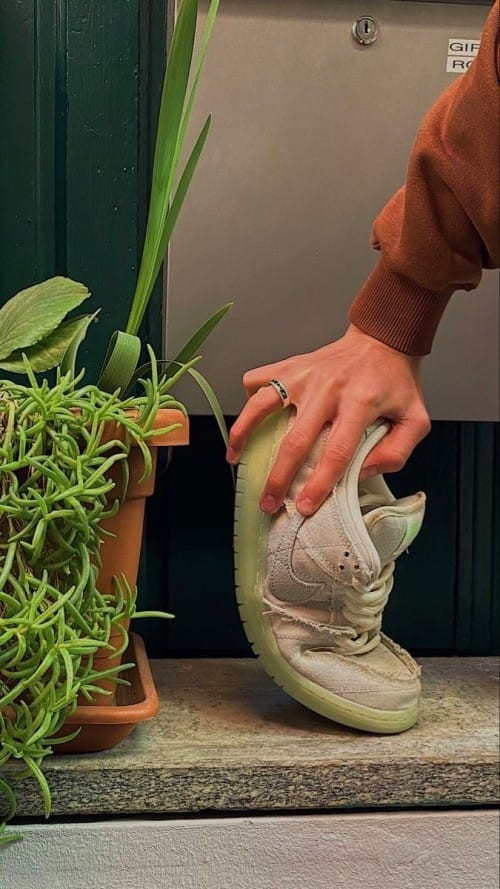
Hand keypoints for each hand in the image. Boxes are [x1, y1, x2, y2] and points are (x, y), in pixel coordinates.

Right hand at [227, 324, 430, 515]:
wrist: (383, 338)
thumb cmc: (397, 383)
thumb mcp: (416, 420)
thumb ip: (397, 452)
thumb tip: (362, 473)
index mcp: (360, 402)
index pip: (336, 452)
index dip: (319, 483)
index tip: (305, 506)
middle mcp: (328, 388)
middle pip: (295, 440)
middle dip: (278, 478)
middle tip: (267, 503)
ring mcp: (304, 374)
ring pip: (261, 405)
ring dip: (243, 434)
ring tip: (234, 459)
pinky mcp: (290, 365)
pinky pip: (257, 380)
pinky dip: (248, 400)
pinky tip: (251, 419)